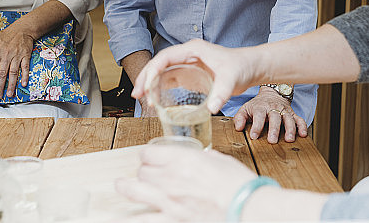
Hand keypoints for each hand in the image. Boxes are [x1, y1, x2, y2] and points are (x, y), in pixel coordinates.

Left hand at [0, 23, 34, 97]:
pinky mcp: (25, 56)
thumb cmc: (6, 36)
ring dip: (11, 84)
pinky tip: (23, 84)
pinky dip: (25, 76)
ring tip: (9, 94)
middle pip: (2, 72)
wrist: (22, 29)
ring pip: (13, 72)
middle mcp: (5, 54)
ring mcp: (16, 56)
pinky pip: (25, 67)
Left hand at [117, 146, 256, 220]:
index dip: (148, 155)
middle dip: (144, 171)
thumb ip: (205, 159)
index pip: (150, 153)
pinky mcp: (173, 219)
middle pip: (143, 171)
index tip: (149, 157)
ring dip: (126, 187)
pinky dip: (134, 218)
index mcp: (183, 159)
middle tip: (146, 173)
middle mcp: (171, 177)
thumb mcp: (221, 161)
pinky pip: (146, 219)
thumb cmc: (239, 184)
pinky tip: (123, 217)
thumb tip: (202, 159)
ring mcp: (170, 200)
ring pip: (136, 190)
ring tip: (120, 186)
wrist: (248, 207)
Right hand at [132, 40, 257, 114]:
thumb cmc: (241, 67)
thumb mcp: (231, 80)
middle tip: (137, 94)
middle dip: (146, 77)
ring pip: (162, 72)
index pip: (165, 57)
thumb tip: (211, 109)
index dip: (152, 70)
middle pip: (159, 63)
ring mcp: (188, 63)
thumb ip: (221, 93)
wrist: (251, 67)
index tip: (145, 85)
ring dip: (151, 84)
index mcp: (193, 49)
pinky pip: (170, 79)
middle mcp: (187, 54)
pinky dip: (160, 88)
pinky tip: (156, 100)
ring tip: (143, 99)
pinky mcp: (191, 74)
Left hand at [234, 87, 307, 142]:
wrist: (272, 93)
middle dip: (274, 129)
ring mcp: (284, 111)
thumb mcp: (245, 109)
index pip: (259, 115)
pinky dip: (302, 126)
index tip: (254, 136)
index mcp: (261, 107)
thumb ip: (240, 118)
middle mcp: (273, 108)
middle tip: (272, 141)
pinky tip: (303, 134)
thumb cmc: (257, 105)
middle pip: (275, 117)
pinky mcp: (293, 114)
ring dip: (290, 129)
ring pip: (288, 119)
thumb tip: (238, 128)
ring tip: (289, 139)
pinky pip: (299, 119)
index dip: (256, 126)